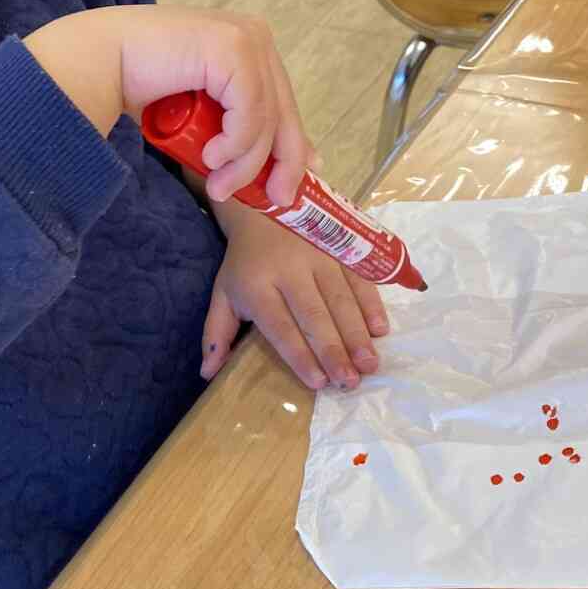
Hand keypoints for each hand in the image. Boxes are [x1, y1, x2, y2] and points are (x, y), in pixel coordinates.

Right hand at [25, 6, 312, 203]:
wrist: (99, 59)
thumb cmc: (137, 84)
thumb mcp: (197, 113)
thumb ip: (230, 125)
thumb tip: (267, 165)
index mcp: (248, 43)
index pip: (282, 101)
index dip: (294, 145)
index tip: (292, 184)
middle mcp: (253, 35)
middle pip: (284, 110)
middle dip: (282, 162)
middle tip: (272, 201)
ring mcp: (246, 38)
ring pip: (266, 118)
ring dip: (245, 164)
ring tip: (219, 188)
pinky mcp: (233, 47)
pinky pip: (250, 112)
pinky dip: (235, 144)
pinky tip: (211, 158)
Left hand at [202, 204, 387, 390]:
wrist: (262, 205)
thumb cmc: (244, 262)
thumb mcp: (222, 294)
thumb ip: (217, 333)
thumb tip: (207, 373)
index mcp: (256, 285)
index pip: (280, 326)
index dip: (299, 355)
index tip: (318, 383)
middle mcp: (288, 270)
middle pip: (314, 315)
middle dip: (335, 350)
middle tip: (350, 381)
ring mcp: (317, 255)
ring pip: (340, 298)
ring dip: (357, 333)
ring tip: (370, 363)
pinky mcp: (339, 246)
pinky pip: (358, 277)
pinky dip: (371, 302)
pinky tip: (380, 329)